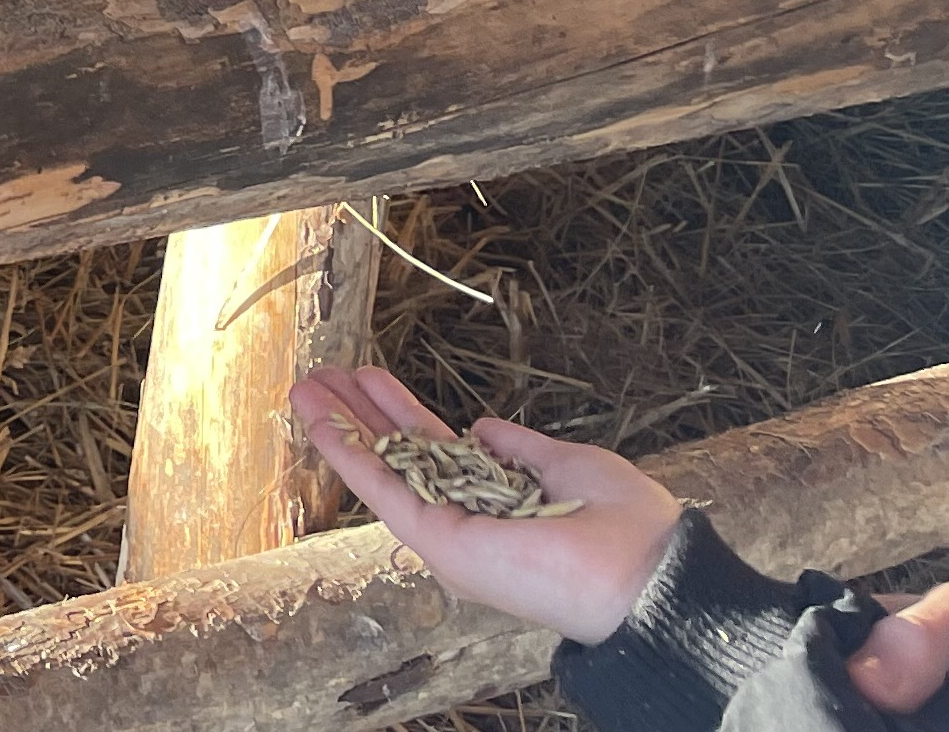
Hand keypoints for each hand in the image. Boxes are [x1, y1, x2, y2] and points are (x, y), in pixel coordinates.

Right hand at [288, 365, 685, 644]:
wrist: (645, 572)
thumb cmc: (624, 526)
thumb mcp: (567, 465)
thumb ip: (519, 448)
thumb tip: (481, 428)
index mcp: (496, 506)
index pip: (435, 452)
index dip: (398, 412)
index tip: (368, 379)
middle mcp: (466, 524)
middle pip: (398, 459)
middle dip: (357, 414)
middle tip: (320, 376)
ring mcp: (449, 535)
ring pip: (381, 472)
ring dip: (339, 428)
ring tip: (303, 387)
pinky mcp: (441, 542)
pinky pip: (384, 492)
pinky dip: (347, 455)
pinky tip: (320, 422)